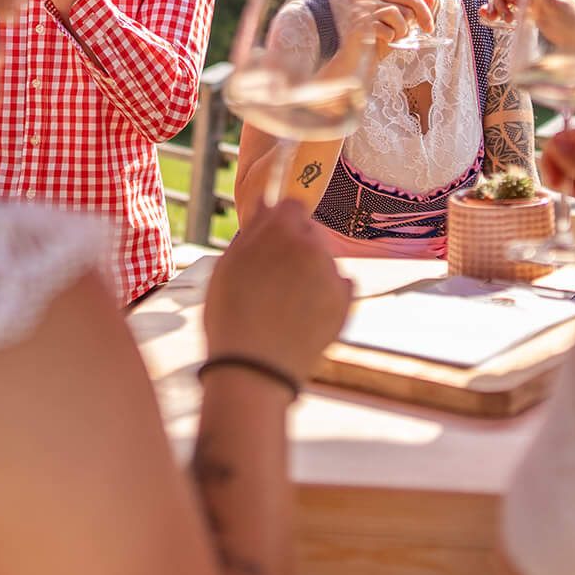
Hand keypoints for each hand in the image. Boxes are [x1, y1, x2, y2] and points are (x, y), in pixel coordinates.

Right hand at [204, 198, 351, 383]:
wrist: (255, 370)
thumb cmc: (231, 317)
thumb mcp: (228, 266)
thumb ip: (252, 230)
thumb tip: (265, 205)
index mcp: (281, 231)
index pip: (292, 205)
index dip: (280, 223)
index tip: (270, 241)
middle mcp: (313, 246)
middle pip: (310, 232)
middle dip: (296, 247)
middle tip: (272, 278)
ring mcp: (333, 274)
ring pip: (324, 260)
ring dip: (310, 272)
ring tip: (285, 304)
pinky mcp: (345, 302)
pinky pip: (340, 285)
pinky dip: (327, 293)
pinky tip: (304, 313)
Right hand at [332, 0, 435, 60]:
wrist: (358, 64)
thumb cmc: (379, 45)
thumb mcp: (402, 27)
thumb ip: (416, 12)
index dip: (424, 11)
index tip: (429, 28)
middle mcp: (372, 0)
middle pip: (405, 4)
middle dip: (409, 25)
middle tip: (402, 36)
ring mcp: (364, 10)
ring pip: (395, 12)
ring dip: (399, 31)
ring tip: (391, 39)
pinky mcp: (360, 24)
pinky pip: (384, 28)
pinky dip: (388, 38)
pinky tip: (381, 42)